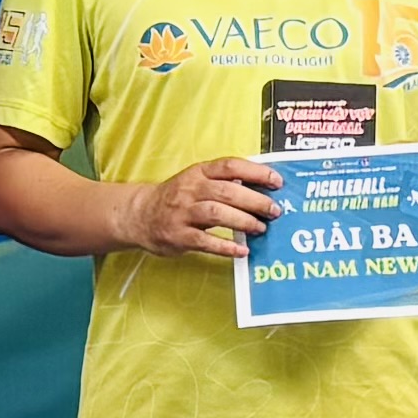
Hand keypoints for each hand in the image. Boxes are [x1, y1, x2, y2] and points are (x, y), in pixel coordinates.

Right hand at [121, 152, 280, 259]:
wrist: (140, 215)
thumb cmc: (177, 198)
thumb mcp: (196, 181)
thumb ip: (223, 183)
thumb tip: (262, 189)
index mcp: (199, 172)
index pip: (230, 166)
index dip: (256, 172)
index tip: (276, 182)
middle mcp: (190, 189)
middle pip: (228, 192)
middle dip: (255, 201)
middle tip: (274, 211)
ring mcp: (183, 212)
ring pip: (216, 214)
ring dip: (243, 221)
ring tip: (260, 228)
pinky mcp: (178, 235)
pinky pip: (205, 241)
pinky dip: (225, 247)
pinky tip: (241, 251)